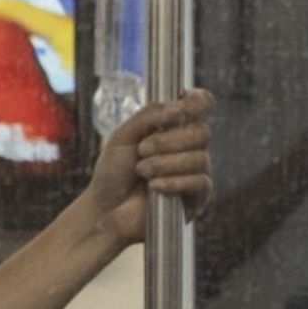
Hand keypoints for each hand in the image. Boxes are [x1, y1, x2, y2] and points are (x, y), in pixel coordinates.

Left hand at [80, 88, 213, 245]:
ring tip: (143, 171)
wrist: (106, 208)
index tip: (183, 101)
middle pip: (202, 132)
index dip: (198, 100)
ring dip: (165, 163)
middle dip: (169, 141)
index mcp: (174, 127)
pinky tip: (154, 187)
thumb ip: (148, 117)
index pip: (201, 105)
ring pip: (200, 158)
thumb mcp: (123, 136)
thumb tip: (179, 108)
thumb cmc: (113, 172)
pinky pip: (199, 182)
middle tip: (142, 150)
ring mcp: (196, 171)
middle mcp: (190, 147)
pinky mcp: (197, 197)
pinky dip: (174, 182)